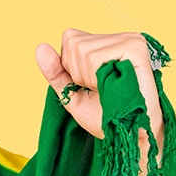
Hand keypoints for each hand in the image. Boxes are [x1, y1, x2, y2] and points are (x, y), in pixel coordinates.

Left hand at [34, 29, 161, 142]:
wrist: (130, 137)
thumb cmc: (106, 117)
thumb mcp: (73, 94)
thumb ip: (56, 72)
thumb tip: (40, 47)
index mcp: (107, 44)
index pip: (70, 38)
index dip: (72, 67)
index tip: (92, 85)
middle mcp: (120, 37)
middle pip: (73, 42)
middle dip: (79, 74)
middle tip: (103, 90)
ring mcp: (129, 40)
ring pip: (81, 49)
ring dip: (89, 78)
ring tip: (111, 90)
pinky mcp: (135, 48)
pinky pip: (95, 56)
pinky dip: (97, 77)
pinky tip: (116, 87)